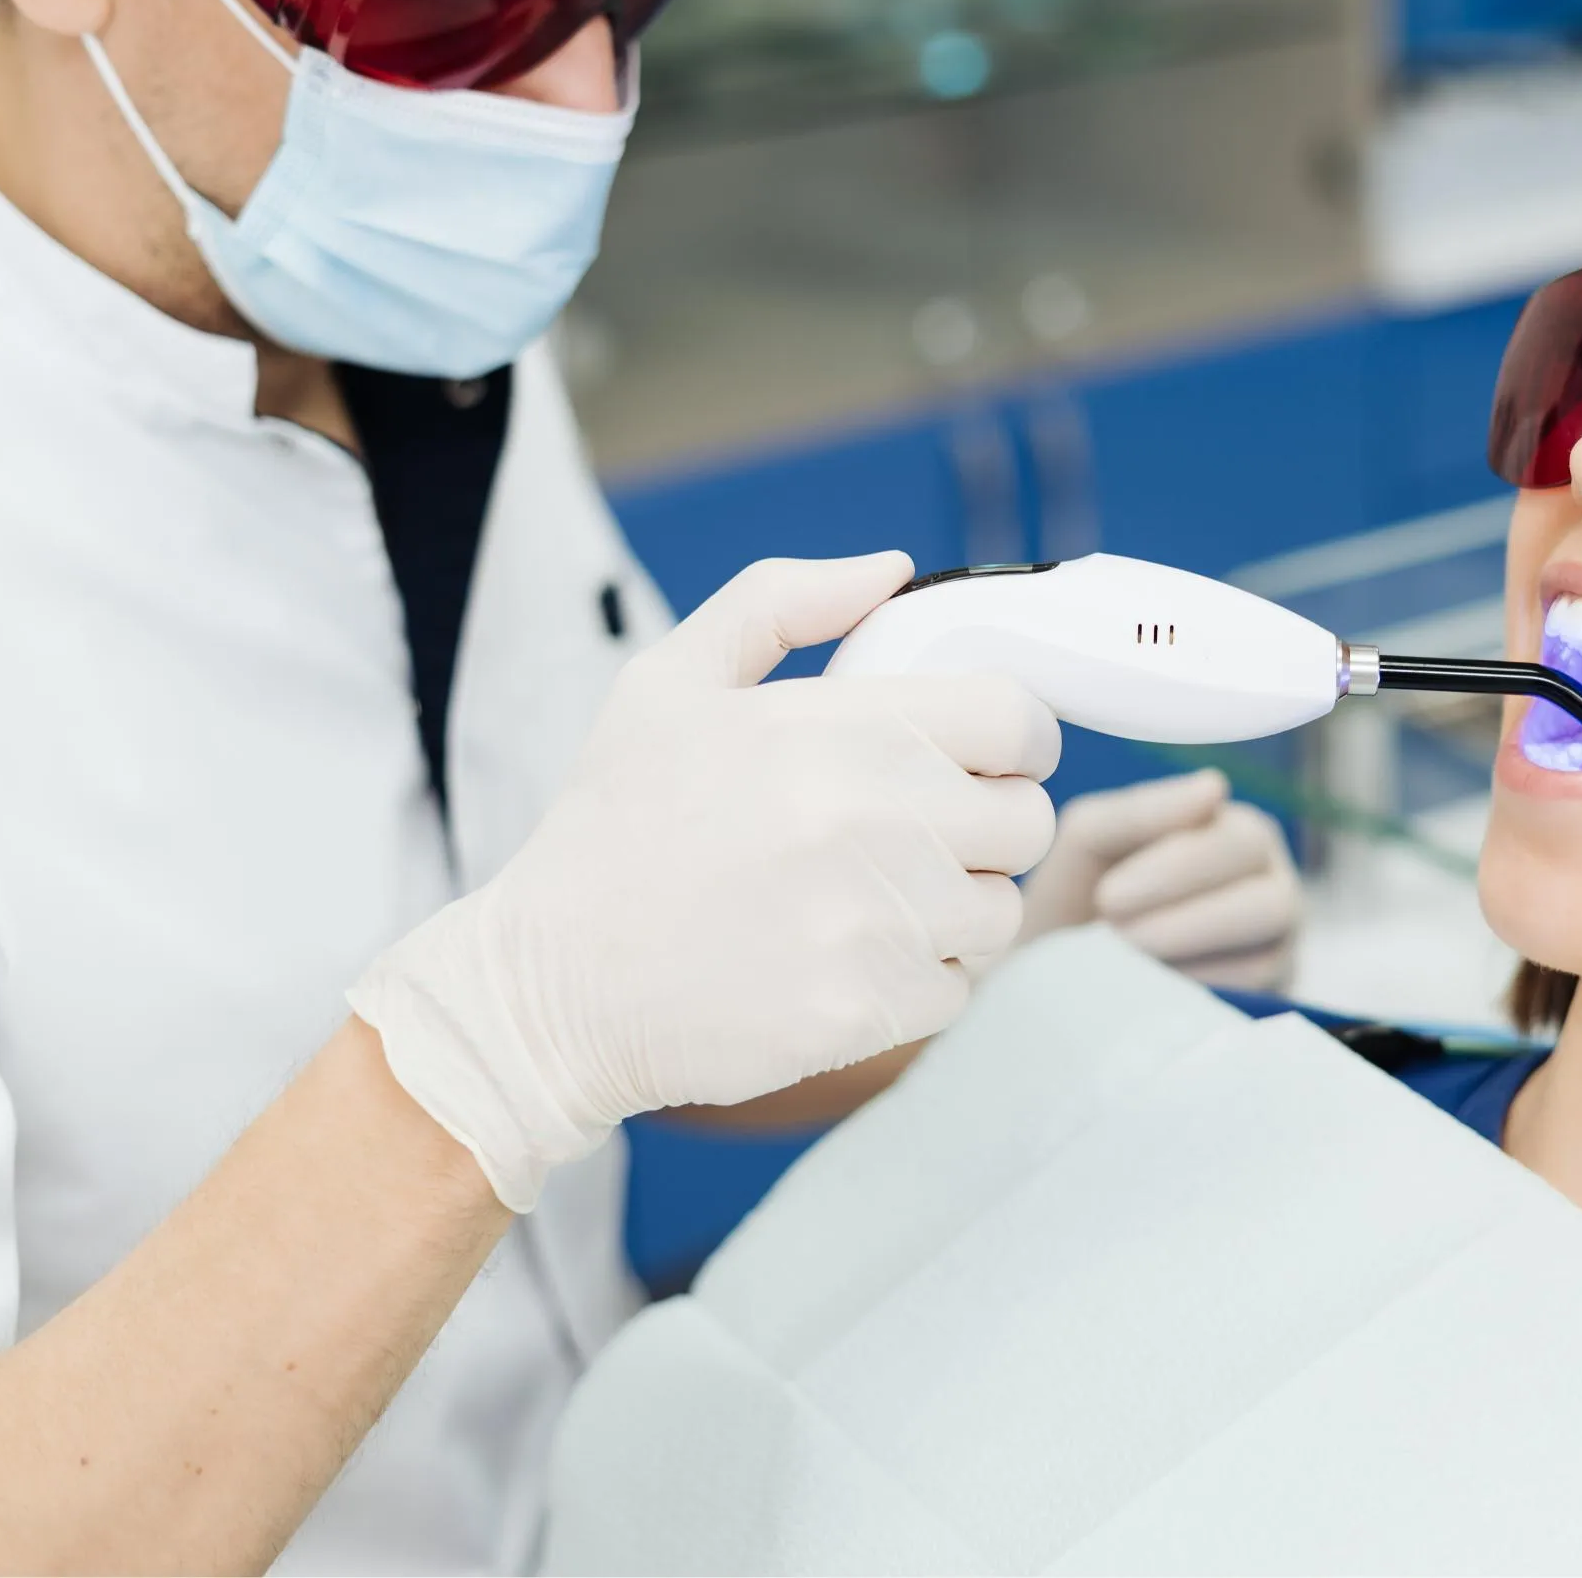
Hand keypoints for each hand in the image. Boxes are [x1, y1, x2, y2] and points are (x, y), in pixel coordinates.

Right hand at [350, 553, 1059, 1209]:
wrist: (552, 988)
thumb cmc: (614, 830)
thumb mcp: (667, 681)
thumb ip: (781, 603)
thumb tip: (890, 570)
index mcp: (841, 727)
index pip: (1020, 721)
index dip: (1015, 740)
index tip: (981, 760)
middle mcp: (876, 819)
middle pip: (1028, 822)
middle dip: (989, 828)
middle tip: (921, 836)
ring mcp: (879, 923)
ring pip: (1000, 912)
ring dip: (955, 909)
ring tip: (872, 902)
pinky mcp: (870, 1011)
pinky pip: (956, 989)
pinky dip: (917, 984)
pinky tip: (844, 963)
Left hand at [1020, 769, 1301, 990]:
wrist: (1060, 978)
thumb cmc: (1079, 896)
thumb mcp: (1091, 841)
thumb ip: (1143, 810)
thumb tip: (1215, 785)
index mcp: (1238, 834)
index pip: (1242, 841)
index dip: (1179, 870)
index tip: (1108, 897)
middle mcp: (1272, 887)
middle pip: (1272, 901)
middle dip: (1188, 920)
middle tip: (1116, 935)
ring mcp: (1279, 951)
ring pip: (1267, 954)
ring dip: (1187, 959)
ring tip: (1125, 963)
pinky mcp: (1269, 1004)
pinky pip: (1254, 1002)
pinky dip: (1196, 997)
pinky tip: (1150, 993)